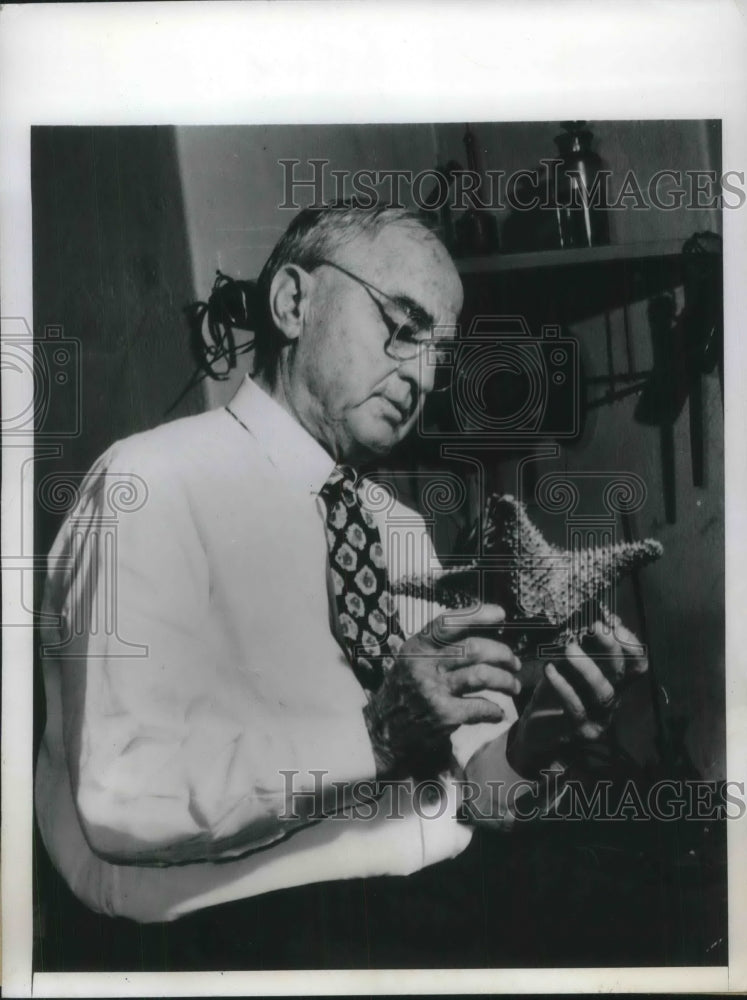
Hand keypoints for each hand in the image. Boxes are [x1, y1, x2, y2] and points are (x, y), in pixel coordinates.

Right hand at [363, 604, 521, 776]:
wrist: (381, 731)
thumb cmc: (404, 692)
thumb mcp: (410, 661)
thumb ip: (438, 647)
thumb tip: (481, 632)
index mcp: (417, 647)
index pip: (448, 622)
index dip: (477, 615)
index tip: (500, 614)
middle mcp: (423, 665)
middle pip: (474, 649)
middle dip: (502, 654)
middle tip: (513, 663)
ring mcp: (432, 690)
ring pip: (481, 675)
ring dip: (505, 680)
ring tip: (513, 686)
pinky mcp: (442, 715)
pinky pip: (480, 706)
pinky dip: (495, 710)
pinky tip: (498, 713)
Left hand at [507, 617, 647, 777]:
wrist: (535, 729)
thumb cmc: (554, 692)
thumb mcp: (567, 666)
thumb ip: (582, 648)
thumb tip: (593, 619)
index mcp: (615, 683)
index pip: (636, 664)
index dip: (630, 643)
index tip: (613, 622)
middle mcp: (613, 700)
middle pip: (621, 674)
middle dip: (611, 647)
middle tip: (594, 627)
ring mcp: (599, 718)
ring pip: (603, 692)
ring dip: (587, 667)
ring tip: (569, 648)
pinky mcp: (580, 731)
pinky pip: (576, 708)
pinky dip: (564, 687)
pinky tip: (549, 670)